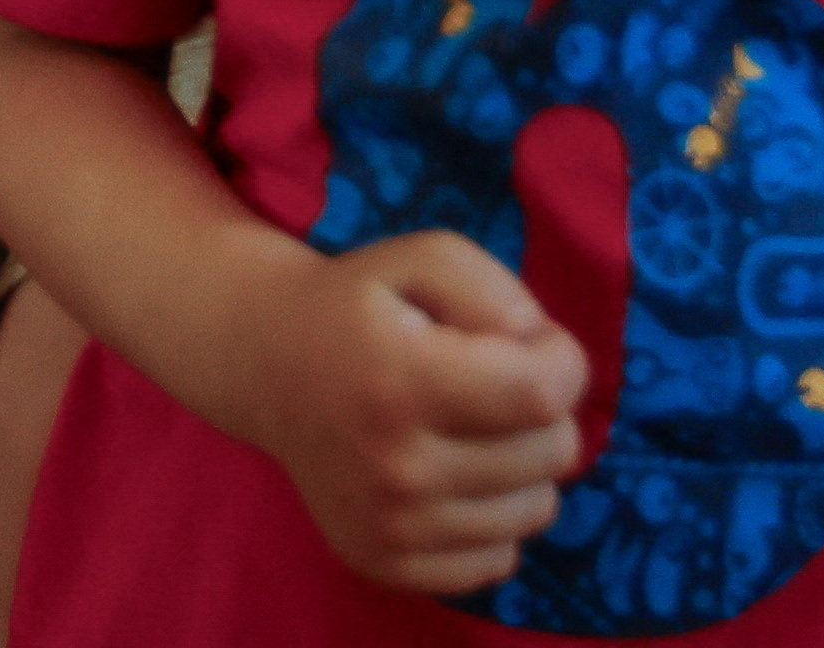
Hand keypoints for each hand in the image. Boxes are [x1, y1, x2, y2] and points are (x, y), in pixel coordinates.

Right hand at [240, 230, 588, 595]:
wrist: (264, 363)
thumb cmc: (358, 304)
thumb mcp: (424, 258)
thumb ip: (499, 292)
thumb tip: (542, 357)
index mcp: (398, 382)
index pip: (542, 393)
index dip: (559, 358)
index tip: (530, 343)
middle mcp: (394, 468)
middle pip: (552, 453)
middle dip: (543, 409)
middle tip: (491, 382)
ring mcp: (390, 528)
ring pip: (537, 510)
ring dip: (521, 466)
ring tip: (469, 428)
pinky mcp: (387, 565)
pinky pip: (500, 560)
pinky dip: (492, 517)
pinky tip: (451, 476)